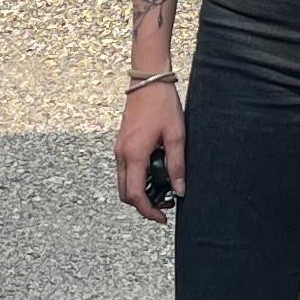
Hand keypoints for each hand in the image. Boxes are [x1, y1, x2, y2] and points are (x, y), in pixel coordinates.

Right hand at [114, 78, 188, 223]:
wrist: (148, 81)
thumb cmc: (162, 104)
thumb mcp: (176, 136)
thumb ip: (177, 166)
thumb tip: (180, 190)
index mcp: (134, 154)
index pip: (135, 194)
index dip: (148, 211)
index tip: (162, 218)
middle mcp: (122, 154)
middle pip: (125, 193)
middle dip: (143, 204)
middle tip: (165, 207)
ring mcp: (119, 148)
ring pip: (124, 182)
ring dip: (140, 192)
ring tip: (163, 190)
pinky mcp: (122, 143)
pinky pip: (125, 170)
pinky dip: (137, 179)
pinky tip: (155, 174)